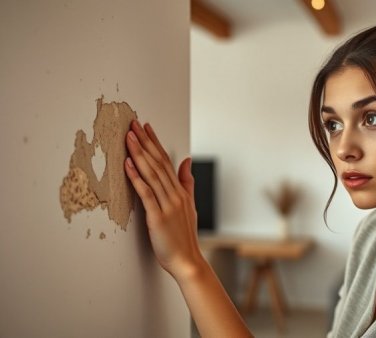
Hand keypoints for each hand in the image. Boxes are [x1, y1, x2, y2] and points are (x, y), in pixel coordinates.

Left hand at [124, 120, 202, 280]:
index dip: (155, 143)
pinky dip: (137, 178)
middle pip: (158, 163)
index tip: (146, 127)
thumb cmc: (184, 236)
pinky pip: (146, 194)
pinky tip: (128, 165)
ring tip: (128, 138)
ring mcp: (167, 205)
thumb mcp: (189, 205)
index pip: (167, 161)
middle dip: (145, 142)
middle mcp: (175, 194)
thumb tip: (186, 160)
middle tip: (133, 125)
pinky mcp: (158, 217)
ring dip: (139, 155)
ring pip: (152, 174)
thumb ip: (187, 182)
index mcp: (181, 191)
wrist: (188, 260)